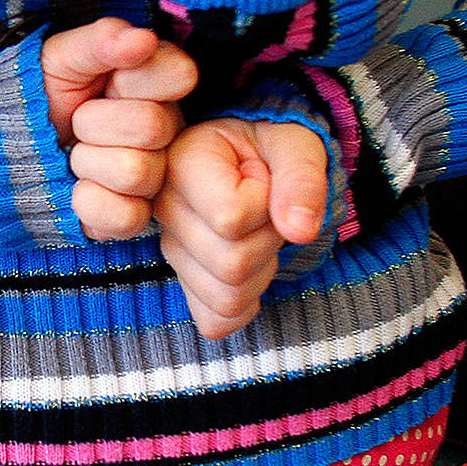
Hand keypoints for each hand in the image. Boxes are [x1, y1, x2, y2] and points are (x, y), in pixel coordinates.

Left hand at [42, 18, 196, 240]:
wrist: (4, 146)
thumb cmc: (40, 95)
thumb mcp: (61, 56)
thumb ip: (101, 40)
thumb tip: (142, 37)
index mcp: (156, 85)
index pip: (180, 74)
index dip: (133, 79)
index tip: (106, 81)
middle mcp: (166, 131)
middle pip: (152, 126)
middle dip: (94, 122)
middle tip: (77, 121)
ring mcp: (152, 177)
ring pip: (135, 172)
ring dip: (86, 162)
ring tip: (72, 155)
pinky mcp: (132, 218)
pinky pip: (126, 216)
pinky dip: (88, 202)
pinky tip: (76, 188)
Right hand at [156, 118, 327, 339]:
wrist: (259, 158)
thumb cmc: (274, 148)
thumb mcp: (296, 144)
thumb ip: (301, 178)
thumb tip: (300, 231)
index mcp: (183, 162)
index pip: (230, 218)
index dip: (266, 206)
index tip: (265, 179)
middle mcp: (165, 208)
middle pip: (230, 264)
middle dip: (270, 241)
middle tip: (269, 210)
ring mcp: (171, 249)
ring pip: (226, 298)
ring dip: (262, 271)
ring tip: (259, 232)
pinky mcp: (184, 281)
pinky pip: (215, 321)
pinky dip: (246, 305)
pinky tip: (254, 268)